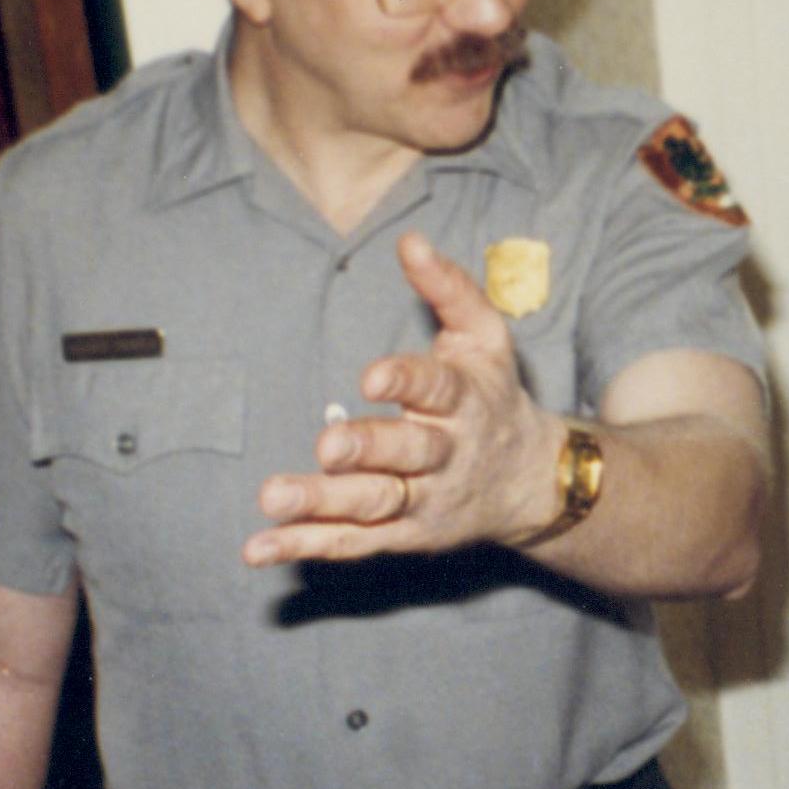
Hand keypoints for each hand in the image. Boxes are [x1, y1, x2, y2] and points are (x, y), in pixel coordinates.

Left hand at [244, 231, 563, 567]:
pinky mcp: (403, 534)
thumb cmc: (492, 395)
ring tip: (273, 497)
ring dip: (323, 502)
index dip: (405, 380)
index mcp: (465, 399)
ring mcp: (425, 500)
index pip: (436, 388)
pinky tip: (259, 548)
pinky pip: (353, 542)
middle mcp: (447, 453)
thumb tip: (409, 241)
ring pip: (374, 503)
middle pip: (407, 453)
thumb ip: (448, 289)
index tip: (370, 375)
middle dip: (367, 450)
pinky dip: (307, 545)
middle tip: (326, 445)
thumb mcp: (485, 337)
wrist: (529, 481)